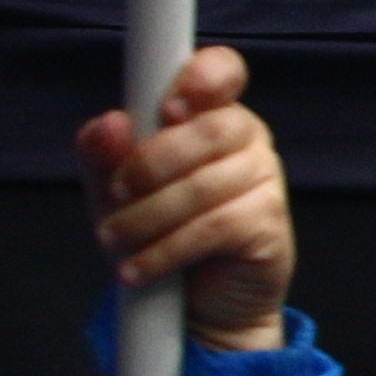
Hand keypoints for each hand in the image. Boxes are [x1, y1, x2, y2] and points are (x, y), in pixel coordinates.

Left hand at [82, 45, 291, 351]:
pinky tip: (141, 268)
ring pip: (207, 185)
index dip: (201, 78)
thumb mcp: (114, 191)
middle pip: (213, 128)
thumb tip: (109, 124)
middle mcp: (248, 140)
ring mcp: (266, 181)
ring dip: (148, 218)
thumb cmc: (157, 231)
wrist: (196, 303)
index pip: (224, 72)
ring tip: (117, 242)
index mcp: (211, 115)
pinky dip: (167, 250)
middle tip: (118, 194)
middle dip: (152, 164)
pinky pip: (216, 227)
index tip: (167, 110)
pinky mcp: (271, 224)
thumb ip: (104, 154)